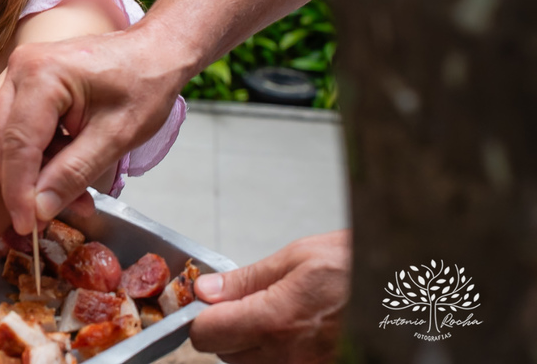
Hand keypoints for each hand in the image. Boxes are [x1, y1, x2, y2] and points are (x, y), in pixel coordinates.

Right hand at [0, 19, 190, 232]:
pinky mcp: (26, 83)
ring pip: (7, 137)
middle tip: (45, 218)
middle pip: (4, 141)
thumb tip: (39, 208)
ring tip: (69, 195)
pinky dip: (38, 155)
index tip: (28, 226)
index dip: (19, 191)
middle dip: (23, 184)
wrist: (154, 53)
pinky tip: (64, 171)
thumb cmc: (143, 85)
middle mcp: (21, 67)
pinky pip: (18, 127)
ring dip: (31, 172)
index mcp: (42, 74)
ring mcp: (20, 72)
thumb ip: (73, 173)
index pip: (18, 145)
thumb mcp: (115, 137)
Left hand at [191, 231, 350, 363]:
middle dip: (230, 329)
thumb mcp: (298, 258)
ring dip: (256, 345)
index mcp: (275, 321)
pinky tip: (301, 333)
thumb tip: (207, 290)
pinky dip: (282, 354)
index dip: (201, 317)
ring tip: (285, 315)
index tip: (209, 303)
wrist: (410, 293)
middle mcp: (288, 357)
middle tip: (253, 303)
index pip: (206, 335)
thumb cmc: (362, 269)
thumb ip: (246, 279)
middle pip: (227, 354)